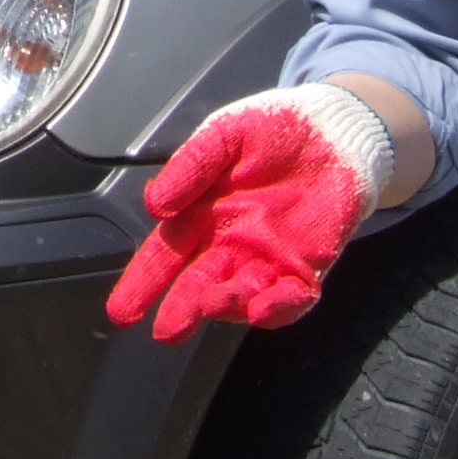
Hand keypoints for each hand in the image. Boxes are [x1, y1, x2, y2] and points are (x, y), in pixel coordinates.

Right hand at [107, 85, 397, 343]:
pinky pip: (291, 298)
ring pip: (240, 297)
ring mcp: (268, 258)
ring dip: (226, 305)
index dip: (142, 284)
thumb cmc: (273, 128)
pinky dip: (278, 308)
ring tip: (217, 299)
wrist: (335, 128)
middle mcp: (229, 244)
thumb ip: (191, 165)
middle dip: (181, 310)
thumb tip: (154, 205)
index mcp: (201, 214)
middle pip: (197, 285)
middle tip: (169, 330)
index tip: (122, 313)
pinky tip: (264, 306)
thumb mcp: (224, 134)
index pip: (165, 255)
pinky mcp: (307, 264)